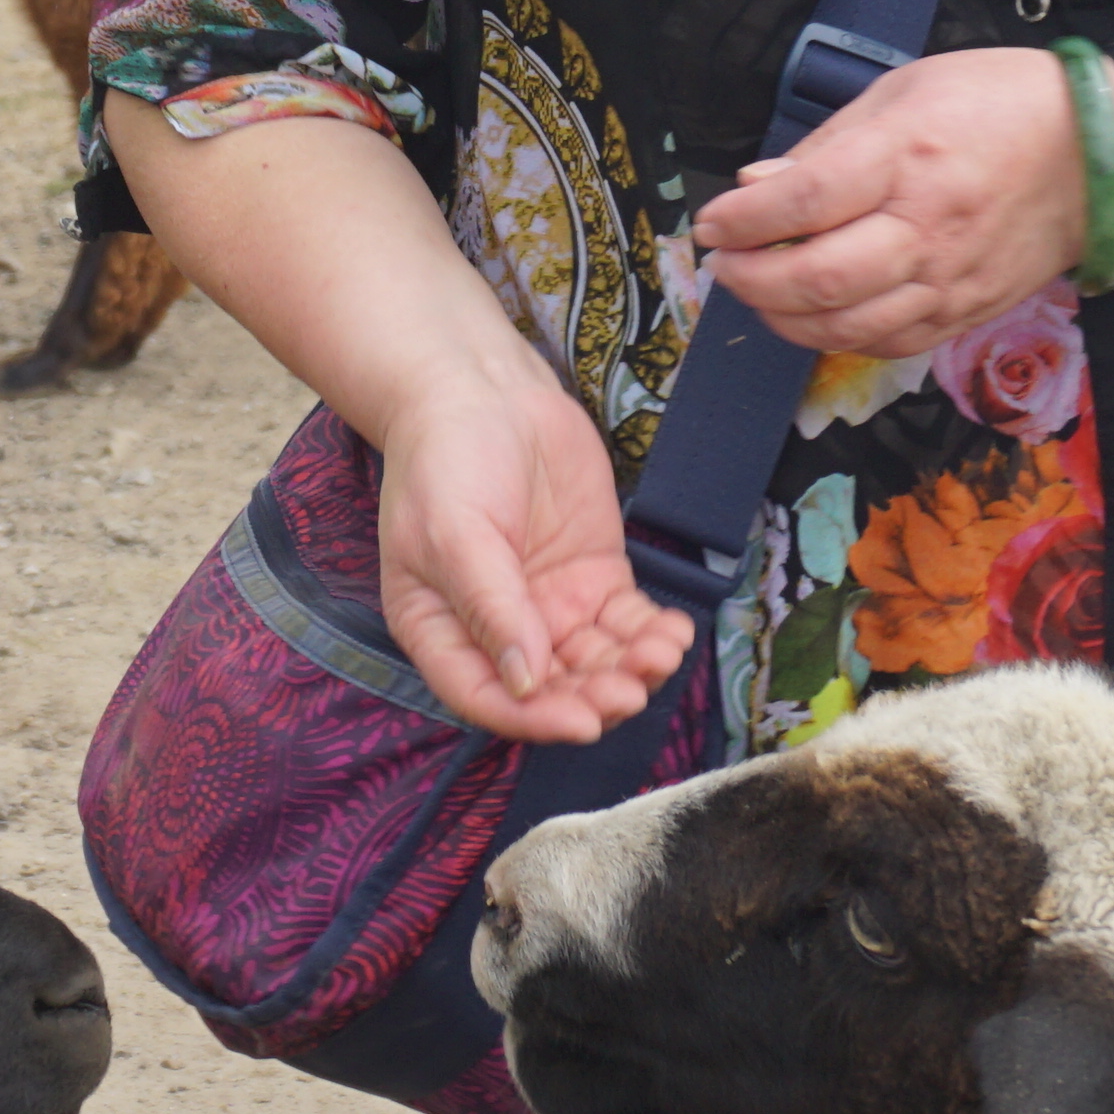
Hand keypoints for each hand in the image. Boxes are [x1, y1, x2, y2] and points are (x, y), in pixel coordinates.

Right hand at [371, 347, 693, 745]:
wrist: (485, 392)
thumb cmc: (445, 460)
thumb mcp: (454, 535)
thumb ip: (491, 608)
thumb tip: (526, 683)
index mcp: (441, 629)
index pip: (485, 696)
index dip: (534, 720)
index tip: (581, 722)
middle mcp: (497, 630)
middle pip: (551, 690)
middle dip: (593, 697)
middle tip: (630, 689)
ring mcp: (550, 607)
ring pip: (596, 663)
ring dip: (630, 670)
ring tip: (661, 653)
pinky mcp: (594, 579)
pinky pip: (627, 624)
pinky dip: (652, 635)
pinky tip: (673, 632)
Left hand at [690, 44, 1086, 358]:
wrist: (1102, 152)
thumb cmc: (1001, 105)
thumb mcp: (905, 90)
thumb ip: (828, 144)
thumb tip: (758, 185)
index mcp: (905, 157)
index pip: (800, 203)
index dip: (739, 220)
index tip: (711, 222)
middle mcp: (926, 226)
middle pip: (815, 279)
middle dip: (749, 278)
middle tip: (723, 264)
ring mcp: (950, 278)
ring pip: (845, 326)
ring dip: (783, 318)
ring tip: (758, 292)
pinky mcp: (968, 311)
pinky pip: (889, 344)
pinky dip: (838, 338)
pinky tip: (816, 316)